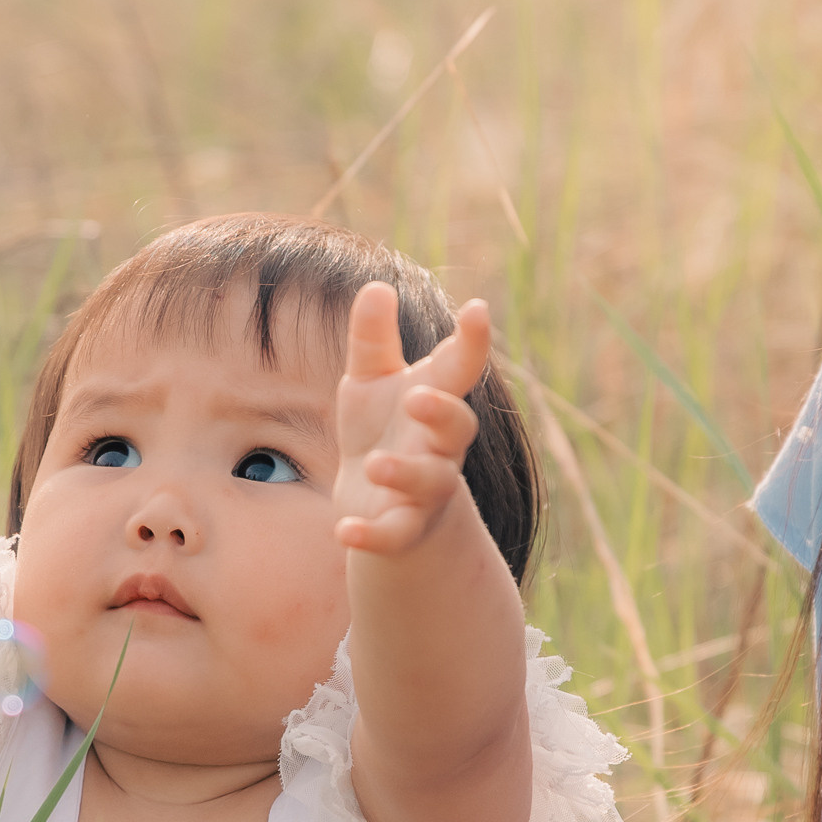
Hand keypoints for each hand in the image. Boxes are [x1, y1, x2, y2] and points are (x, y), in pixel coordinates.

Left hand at [332, 281, 487, 556]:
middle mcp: (440, 446)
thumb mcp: (371, 380)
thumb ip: (373, 340)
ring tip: (377, 463)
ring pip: (430, 483)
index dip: (472, 341)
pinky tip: (344, 531)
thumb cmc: (381, 429)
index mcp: (436, 402)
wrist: (379, 502)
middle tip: (418, 398)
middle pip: (457, 428)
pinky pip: (393, 535)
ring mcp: (425, 490)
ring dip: (405, 473)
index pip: (460, 369)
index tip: (477, 309)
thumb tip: (376, 285)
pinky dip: (371, 536)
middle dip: (442, 413)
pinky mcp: (401, 529)